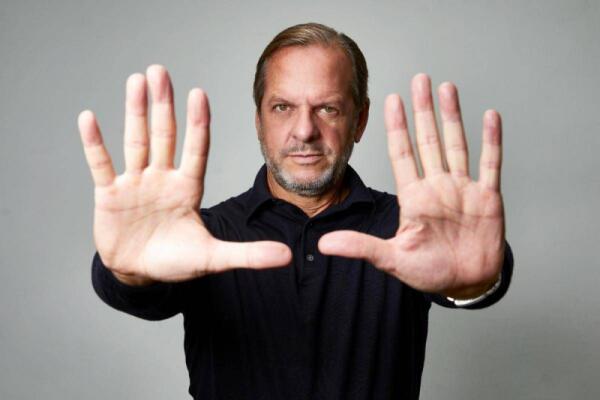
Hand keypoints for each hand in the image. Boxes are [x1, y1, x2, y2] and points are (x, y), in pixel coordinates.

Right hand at [79, 65, 290, 284]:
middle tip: (160, 71)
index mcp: (188, 188)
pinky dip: (95, 143)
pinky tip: (89, 118)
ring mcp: (135, 184)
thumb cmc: (176, 261)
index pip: (196, 149)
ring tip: (135, 81)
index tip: (199, 93)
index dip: (198, 123)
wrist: (139, 274)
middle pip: (164, 135)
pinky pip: (101, 164)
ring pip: (135, 142)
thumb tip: (286, 256)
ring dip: (135, 112)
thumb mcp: (213, 257)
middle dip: (163, 105)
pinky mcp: (109, 195)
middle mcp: (162, 179)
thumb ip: (248, 254)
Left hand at [319, 74, 504, 298]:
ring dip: (453, 117)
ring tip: (447, 88)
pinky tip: (489, 116)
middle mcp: (437, 187)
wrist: (465, 284)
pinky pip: (491, 164)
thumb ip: (361, 247)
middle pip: (428, 140)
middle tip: (419, 79)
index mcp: (414, 197)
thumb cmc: (429, 272)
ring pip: (457, 144)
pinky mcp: (488, 198)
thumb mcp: (392, 259)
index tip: (390, 99)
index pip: (402, 153)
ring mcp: (463, 190)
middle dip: (423, 110)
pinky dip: (492, 141)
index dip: (396, 127)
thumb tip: (324, 244)